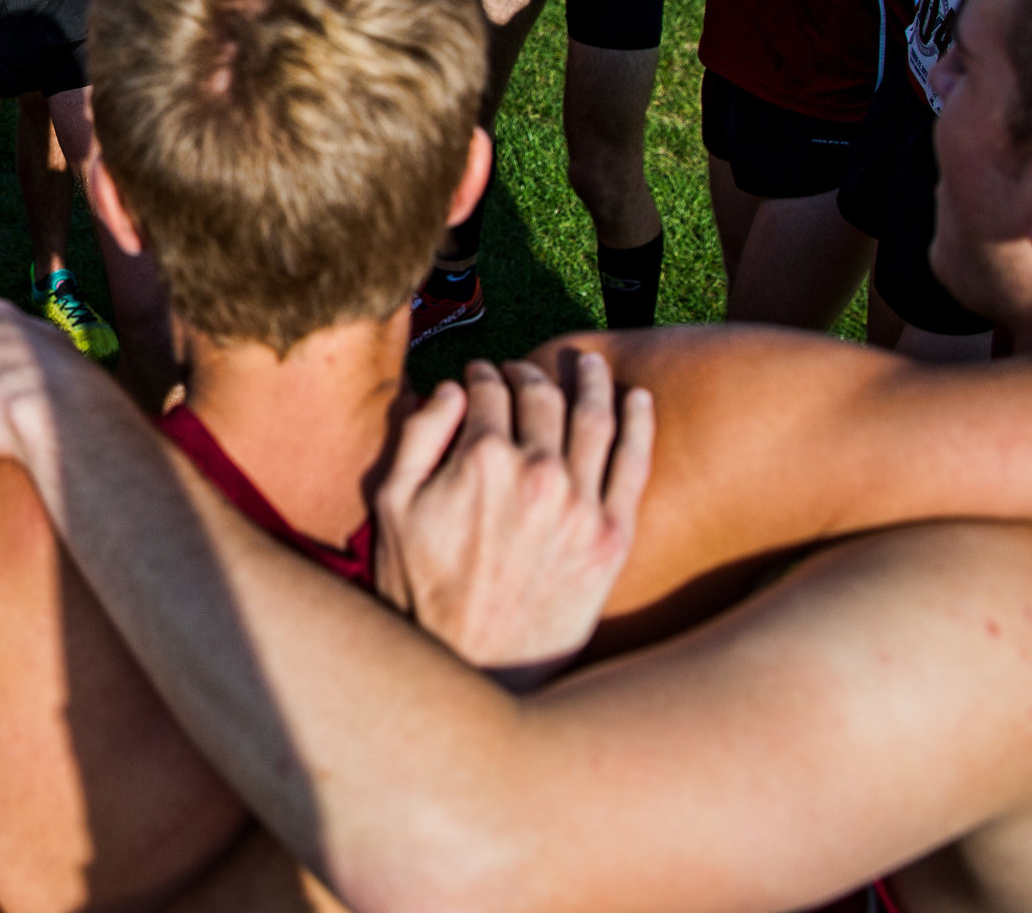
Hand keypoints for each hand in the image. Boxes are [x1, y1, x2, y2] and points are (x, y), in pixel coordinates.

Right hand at [374, 352, 653, 682]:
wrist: (472, 669)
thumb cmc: (418, 589)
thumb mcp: (390, 505)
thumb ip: (419, 435)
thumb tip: (452, 389)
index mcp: (483, 460)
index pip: (489, 392)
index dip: (481, 375)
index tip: (478, 376)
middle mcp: (539, 474)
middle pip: (542, 398)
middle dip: (528, 375)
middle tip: (522, 373)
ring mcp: (582, 505)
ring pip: (596, 420)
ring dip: (592, 381)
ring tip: (591, 363)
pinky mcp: (612, 539)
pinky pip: (635, 465)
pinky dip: (640, 424)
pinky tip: (639, 399)